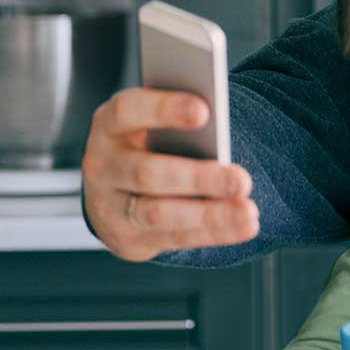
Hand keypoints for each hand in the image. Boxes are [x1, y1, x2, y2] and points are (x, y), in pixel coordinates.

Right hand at [80, 87, 258, 261]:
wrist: (114, 191)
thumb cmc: (147, 145)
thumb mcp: (152, 126)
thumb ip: (177, 124)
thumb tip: (217, 130)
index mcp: (109, 125)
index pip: (128, 111)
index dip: (164, 110)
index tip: (204, 111)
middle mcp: (102, 166)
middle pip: (148, 173)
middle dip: (198, 178)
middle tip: (242, 179)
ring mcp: (109, 207)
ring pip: (159, 214)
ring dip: (209, 215)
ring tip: (248, 211)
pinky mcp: (127, 239)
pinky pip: (173, 237)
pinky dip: (212, 232)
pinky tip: (243, 225)